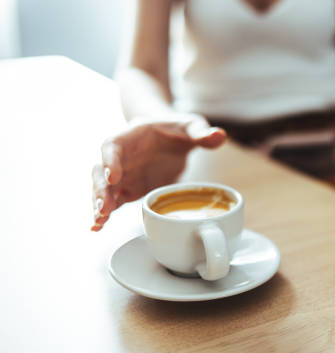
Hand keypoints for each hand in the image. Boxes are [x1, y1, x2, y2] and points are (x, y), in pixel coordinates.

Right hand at [91, 113, 225, 230]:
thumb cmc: (177, 128)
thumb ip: (201, 132)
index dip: (110, 161)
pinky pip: (113, 202)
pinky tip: (98, 227)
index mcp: (131, 136)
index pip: (113, 145)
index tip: (112, 176)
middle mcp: (121, 156)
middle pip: (100, 171)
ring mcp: (123, 174)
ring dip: (100, 205)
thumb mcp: (190, 125)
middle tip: (105, 207)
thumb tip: (219, 136)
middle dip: (100, 189)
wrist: (170, 136)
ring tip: (99, 222)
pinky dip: (105, 214)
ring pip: (103, 190)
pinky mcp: (128, 189)